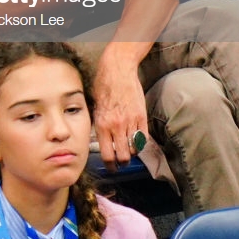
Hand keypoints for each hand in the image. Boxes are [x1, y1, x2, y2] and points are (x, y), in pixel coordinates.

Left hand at [91, 49, 147, 170]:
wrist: (117, 70)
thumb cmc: (103, 85)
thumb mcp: (94, 106)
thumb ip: (99, 124)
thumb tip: (100, 140)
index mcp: (102, 124)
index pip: (107, 154)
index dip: (110, 165)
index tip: (111, 168)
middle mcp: (116, 125)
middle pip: (123, 156)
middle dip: (122, 163)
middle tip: (121, 163)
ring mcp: (131, 121)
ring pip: (134, 149)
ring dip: (131, 154)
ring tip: (128, 153)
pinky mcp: (142, 116)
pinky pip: (143, 137)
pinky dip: (140, 143)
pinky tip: (136, 142)